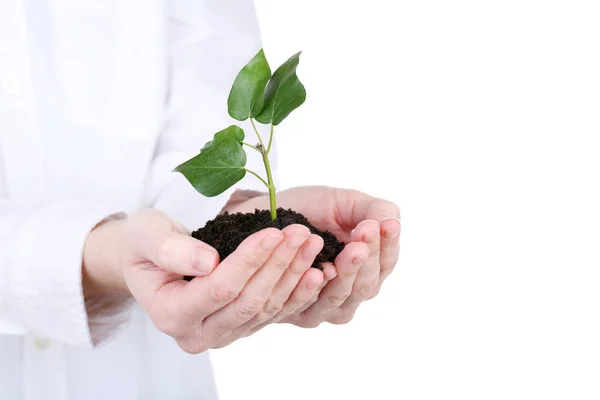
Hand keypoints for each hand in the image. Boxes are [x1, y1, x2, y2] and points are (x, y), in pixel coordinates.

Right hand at [83, 209, 326, 352]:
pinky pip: (274, 313)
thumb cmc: (145, 243)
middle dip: (279, 265)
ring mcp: (222, 335)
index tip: (275, 231)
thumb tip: (209, 261)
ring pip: (266, 309)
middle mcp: (197, 334)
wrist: (149, 260)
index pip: (220, 288)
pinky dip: (297, 292)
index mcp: (170, 314)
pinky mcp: (241, 328)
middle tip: (302, 232)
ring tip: (312, 243)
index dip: (250, 260)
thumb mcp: (147, 236)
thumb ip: (170, 249)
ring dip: (293, 275)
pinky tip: (317, 270)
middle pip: (249, 301)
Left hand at [228, 186, 400, 328]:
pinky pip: (311, 306)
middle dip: (369, 258)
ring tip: (352, 248)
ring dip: (348, 273)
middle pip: (368, 286)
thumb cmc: (307, 209)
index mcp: (366, 267)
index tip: (386, 224)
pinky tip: (323, 270)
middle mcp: (348, 292)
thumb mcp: (344, 203)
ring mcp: (322, 306)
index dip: (388, 245)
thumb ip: (374, 210)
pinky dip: (317, 289)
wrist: (262, 214)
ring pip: (343, 298)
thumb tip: (392, 223)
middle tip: (366, 232)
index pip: (386, 263)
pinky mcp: (295, 312)